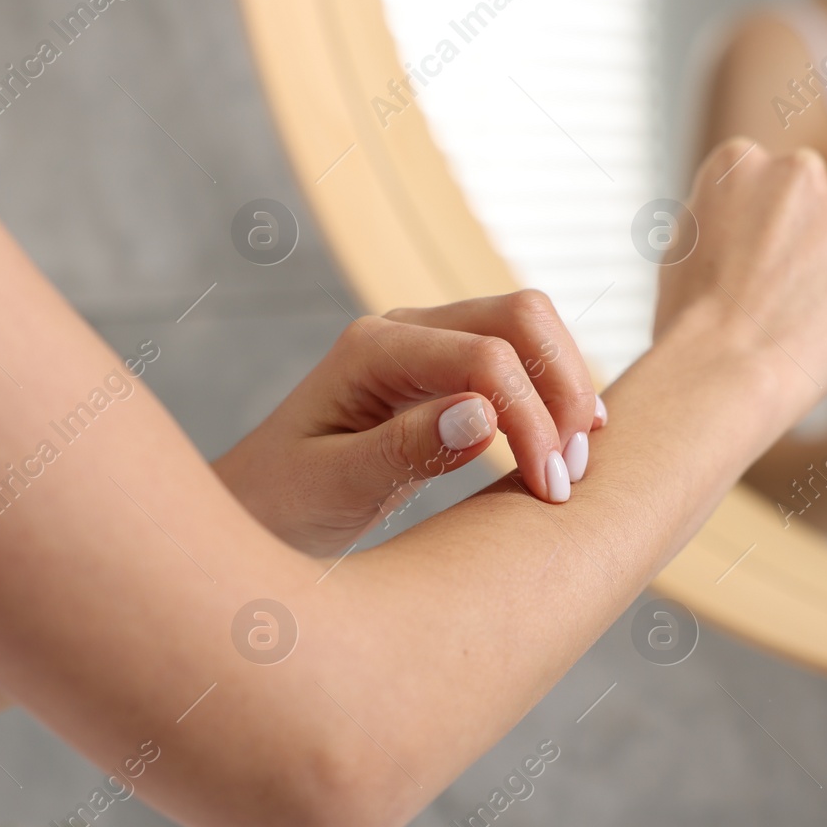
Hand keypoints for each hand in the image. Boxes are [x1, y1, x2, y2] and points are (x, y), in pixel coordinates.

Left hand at [213, 291, 601, 555]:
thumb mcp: (331, 489)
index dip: (531, 416)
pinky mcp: (446, 373)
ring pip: (530, 330)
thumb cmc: (279, 504)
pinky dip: (552, 396)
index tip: (549, 487)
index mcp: (372, 349)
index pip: (484, 356)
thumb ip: (403, 451)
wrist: (254, 509)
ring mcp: (429, 345)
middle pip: (522, 316)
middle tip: (572, 473)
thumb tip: (483, 415)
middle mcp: (405, 330)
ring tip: (572, 468)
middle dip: (564, 388)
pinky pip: (520, 361)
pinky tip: (563, 446)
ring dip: (566, 390)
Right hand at [655, 138, 826, 416]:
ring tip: (794, 315)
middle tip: (774, 290)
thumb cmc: (692, 316)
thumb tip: (749, 218)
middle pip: (809, 201)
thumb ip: (725, 215)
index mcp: (739, 161)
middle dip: (800, 237)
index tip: (746, 261)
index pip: (761, 182)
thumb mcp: (684, 243)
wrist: (726, 366)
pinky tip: (820, 326)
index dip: (755, 228)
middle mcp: (798, 170)